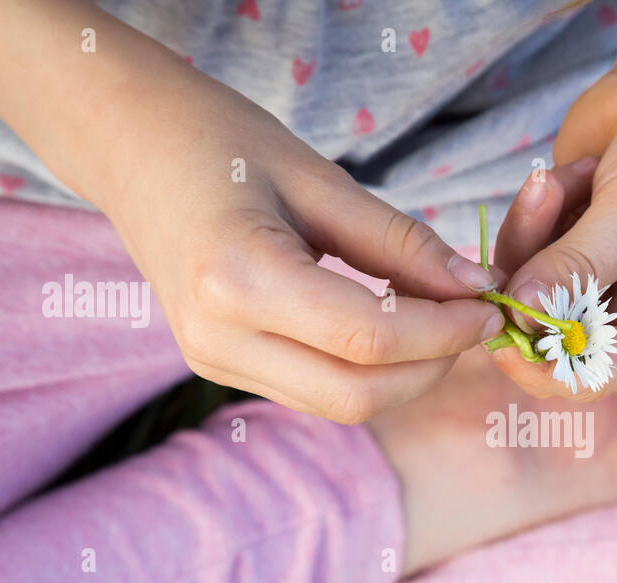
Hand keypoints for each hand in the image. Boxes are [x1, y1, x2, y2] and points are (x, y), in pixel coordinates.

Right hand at [0, 0, 503, 423]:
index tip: (490, 306)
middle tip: (471, 320)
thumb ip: (400, 241)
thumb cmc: (218, 142)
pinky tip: (391, 326)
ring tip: (437, 319)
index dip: (445, 331)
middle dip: (431, 367)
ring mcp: (211, 361)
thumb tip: (476, 287)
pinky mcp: (217, 367)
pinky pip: (313, 391)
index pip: (369, 338)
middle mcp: (217, 337)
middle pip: (357, 396)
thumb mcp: (318, 177)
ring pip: (339, 405)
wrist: (127, 147)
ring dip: (403, 376)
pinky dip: (366, 370)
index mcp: (237, 279)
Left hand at [490, 0, 616, 399]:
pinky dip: (533, 217)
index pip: (595, 376)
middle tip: (539, 214)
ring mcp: (602, 289)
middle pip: (550, 341)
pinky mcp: (571, 255)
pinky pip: (522, 258)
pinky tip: (563, 176)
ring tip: (559, 182)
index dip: (540, 357)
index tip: (503, 312)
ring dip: (531, 235)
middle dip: (532, 282)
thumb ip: (577, 266)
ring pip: (527, 297)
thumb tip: (517, 312)